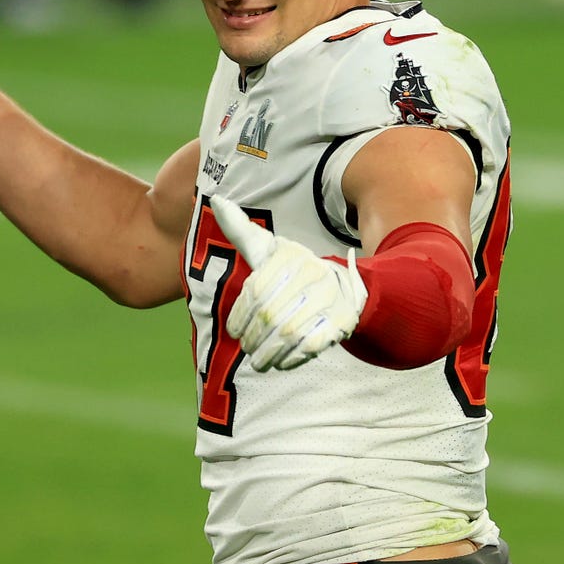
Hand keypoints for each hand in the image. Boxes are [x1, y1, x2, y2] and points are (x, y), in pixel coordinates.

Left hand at [211, 195, 366, 370]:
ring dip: (269, 352)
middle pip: (271, 315)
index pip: (257, 290)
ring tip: (259, 361)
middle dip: (254, 337)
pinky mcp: (341, 322)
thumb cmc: (294, 270)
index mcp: (291, 257)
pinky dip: (292, 358)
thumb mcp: (269, 249)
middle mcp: (311, 274)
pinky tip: (281, 362)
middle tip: (247, 349)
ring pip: (289, 332)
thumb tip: (218, 200)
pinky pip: (311, 345)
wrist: (345, 287)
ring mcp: (328, 299)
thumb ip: (242, 231)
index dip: (241, 315)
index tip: (234, 331)